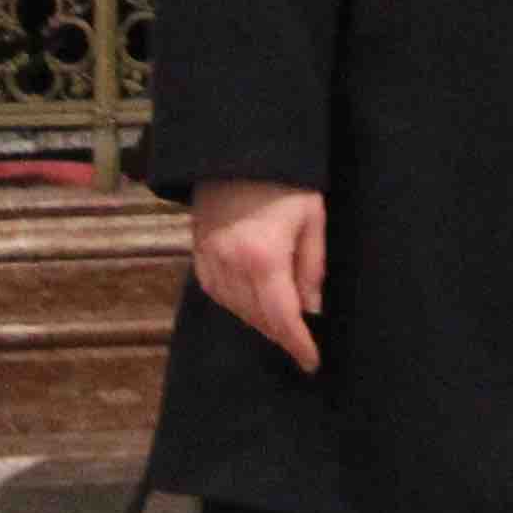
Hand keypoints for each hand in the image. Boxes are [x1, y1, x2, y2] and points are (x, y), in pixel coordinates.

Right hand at [194, 180, 327, 373]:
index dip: (298, 344)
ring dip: (261, 322)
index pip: (282, 317)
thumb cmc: (284, 182)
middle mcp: (231, 266)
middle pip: (258, 319)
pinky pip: (218, 296)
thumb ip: (312, 268)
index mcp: (264, 257)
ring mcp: (210, 262)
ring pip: (236, 311)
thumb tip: (313, 309)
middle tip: (305, 344)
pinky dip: (238, 306)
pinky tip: (255, 305)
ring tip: (284, 325)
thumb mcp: (312, 219)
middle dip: (283, 334)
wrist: (236, 151)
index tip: (313, 362)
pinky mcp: (199, 256)